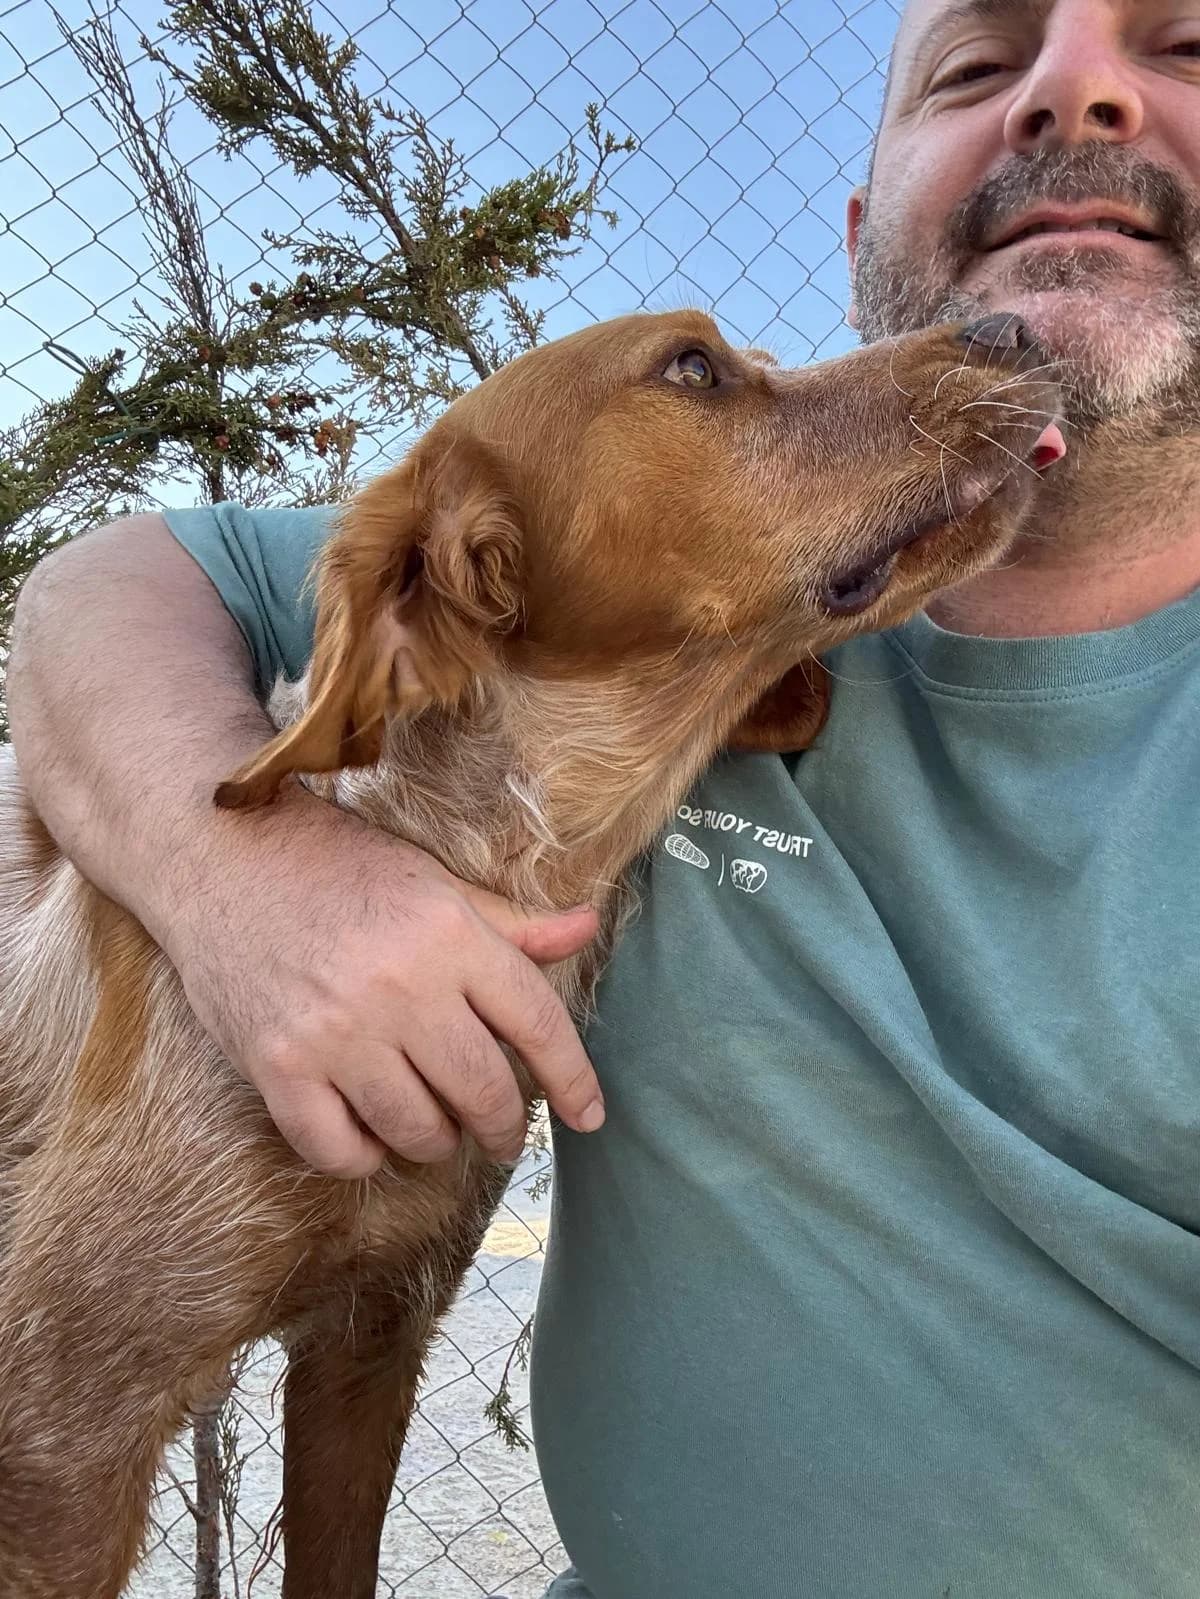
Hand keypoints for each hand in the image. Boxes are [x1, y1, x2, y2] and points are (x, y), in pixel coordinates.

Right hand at [173, 798, 601, 1177]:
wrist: (220, 857)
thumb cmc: (337, 867)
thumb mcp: (434, 883)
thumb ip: (512, 923)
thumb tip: (588, 926)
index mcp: (448, 935)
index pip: (537, 1024)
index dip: (573, 1079)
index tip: (589, 1116)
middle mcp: (399, 987)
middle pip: (483, 1089)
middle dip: (505, 1126)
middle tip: (503, 1132)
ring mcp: (334, 1032)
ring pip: (417, 1130)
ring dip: (438, 1143)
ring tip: (438, 1130)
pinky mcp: (277, 1067)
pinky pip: (338, 1150)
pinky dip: (365, 1158)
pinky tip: (372, 1138)